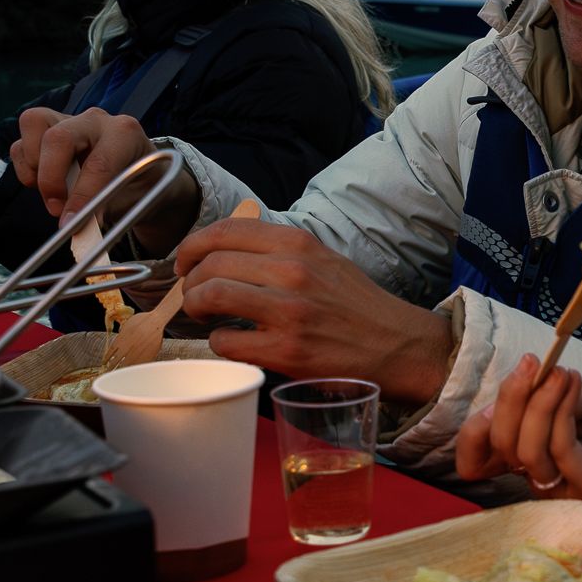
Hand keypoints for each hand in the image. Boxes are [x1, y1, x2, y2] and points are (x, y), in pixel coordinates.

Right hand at [11, 106, 196, 245]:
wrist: (138, 172)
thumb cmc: (136, 186)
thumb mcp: (133, 201)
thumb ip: (105, 212)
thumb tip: (78, 231)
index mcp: (125, 134)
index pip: (99, 163)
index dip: (82, 196)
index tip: (69, 223)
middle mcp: (95, 120)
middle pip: (58, 137)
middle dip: (50, 179)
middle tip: (55, 210)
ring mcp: (68, 119)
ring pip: (33, 125)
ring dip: (34, 167)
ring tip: (52, 193)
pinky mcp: (45, 128)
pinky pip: (20, 143)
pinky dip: (25, 169)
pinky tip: (43, 184)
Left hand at [176, 217, 455, 403]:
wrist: (396, 344)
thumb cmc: (355, 305)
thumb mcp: (323, 259)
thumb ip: (279, 250)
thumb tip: (224, 252)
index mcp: (299, 243)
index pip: (224, 231)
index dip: (192, 246)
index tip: (186, 262)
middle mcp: (293, 271)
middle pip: (211, 264)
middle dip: (190, 281)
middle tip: (194, 295)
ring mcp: (289, 311)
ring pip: (211, 296)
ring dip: (197, 307)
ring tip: (205, 315)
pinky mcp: (286, 350)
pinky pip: (226, 341)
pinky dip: (218, 342)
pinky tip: (231, 342)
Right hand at [456, 357, 581, 527]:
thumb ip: (549, 396)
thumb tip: (521, 384)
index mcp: (533, 450)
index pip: (482, 452)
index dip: (476, 426)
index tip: (517, 375)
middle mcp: (541, 473)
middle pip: (499, 445)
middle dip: (510, 399)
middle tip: (535, 362)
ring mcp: (564, 486)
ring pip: (525, 451)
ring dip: (539, 404)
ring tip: (562, 373)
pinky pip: (560, 453)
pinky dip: (560, 415)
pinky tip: (573, 387)